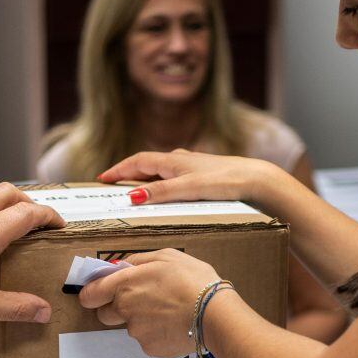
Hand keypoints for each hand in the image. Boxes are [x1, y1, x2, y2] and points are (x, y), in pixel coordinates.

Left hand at [79, 248, 226, 357]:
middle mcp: (125, 309)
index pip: (90, 294)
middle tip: (143, 302)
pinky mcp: (150, 348)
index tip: (98, 294)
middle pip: (105, 314)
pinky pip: (148, 340)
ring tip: (170, 312)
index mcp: (125, 283)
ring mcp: (136, 331)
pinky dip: (158, 334)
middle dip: (118, 309)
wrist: (215, 314)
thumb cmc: (194, 281)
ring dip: (143, 321)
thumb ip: (138, 260)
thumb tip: (120, 266)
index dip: (92, 294)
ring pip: (131, 327)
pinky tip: (175, 325)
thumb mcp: (167, 256)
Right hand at [97, 148, 277, 205]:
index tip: (102, 179)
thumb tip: (131, 197)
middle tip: (112, 187)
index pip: (137, 162)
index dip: (118, 170)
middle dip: (128, 175)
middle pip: (147, 165)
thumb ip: (161, 192)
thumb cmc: (223, 182)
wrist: (255, 180)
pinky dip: (162, 185)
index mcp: (172, 160)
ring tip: (135, 193)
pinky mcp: (203, 176)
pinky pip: (174, 179)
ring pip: (161, 172)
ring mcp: (192, 167)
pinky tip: (167, 195)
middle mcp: (180, 160)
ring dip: (145, 180)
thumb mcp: (188, 188)